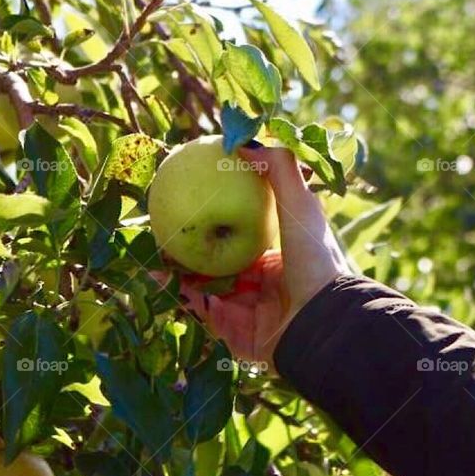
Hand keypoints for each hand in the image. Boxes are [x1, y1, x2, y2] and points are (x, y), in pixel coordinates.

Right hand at [178, 146, 349, 373]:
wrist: (322, 318)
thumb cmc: (315, 256)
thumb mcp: (301, 205)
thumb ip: (278, 170)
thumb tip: (245, 140)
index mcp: (279, 257)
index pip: (243, 235)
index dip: (220, 218)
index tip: (193, 198)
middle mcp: (263, 285)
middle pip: (219, 263)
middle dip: (192, 248)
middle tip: (165, 227)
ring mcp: (248, 310)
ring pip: (205, 289)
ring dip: (178, 272)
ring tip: (152, 250)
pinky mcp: (235, 335)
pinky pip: (202, 313)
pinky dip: (180, 296)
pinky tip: (158, 276)